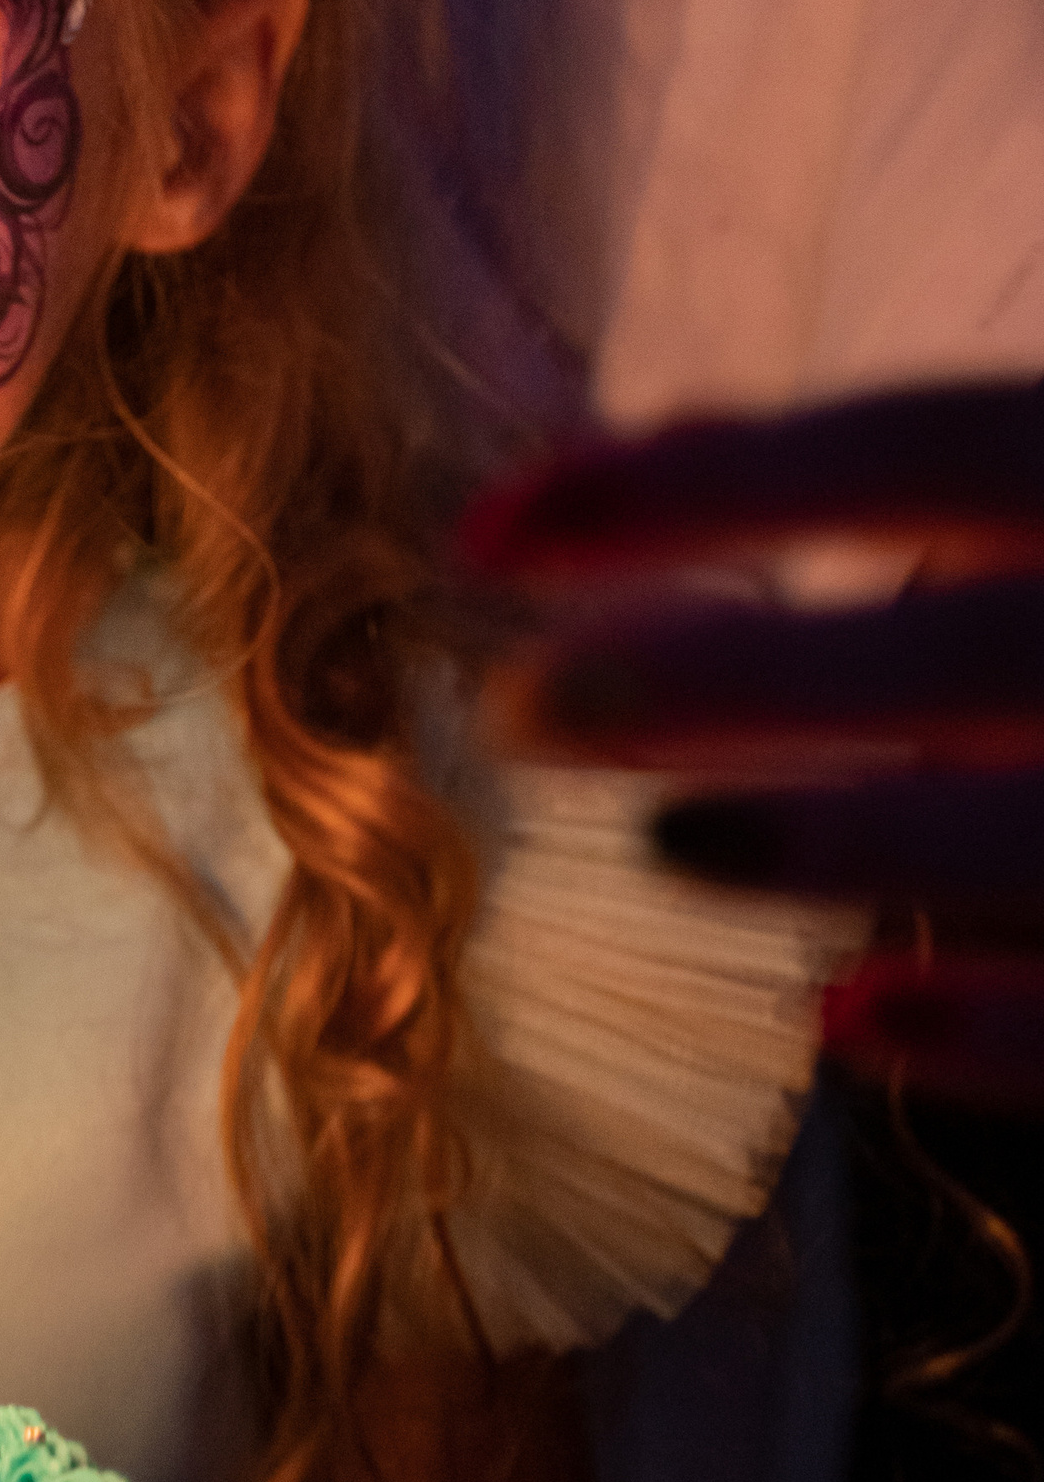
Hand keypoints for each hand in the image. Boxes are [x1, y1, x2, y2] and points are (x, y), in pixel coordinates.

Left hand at [464, 378, 1043, 1109]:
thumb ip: (924, 476)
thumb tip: (657, 459)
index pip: (922, 444)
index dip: (700, 487)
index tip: (489, 528)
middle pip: (974, 649)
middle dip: (738, 678)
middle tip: (527, 709)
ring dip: (861, 849)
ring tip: (672, 848)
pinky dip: (1012, 1037)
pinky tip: (846, 1027)